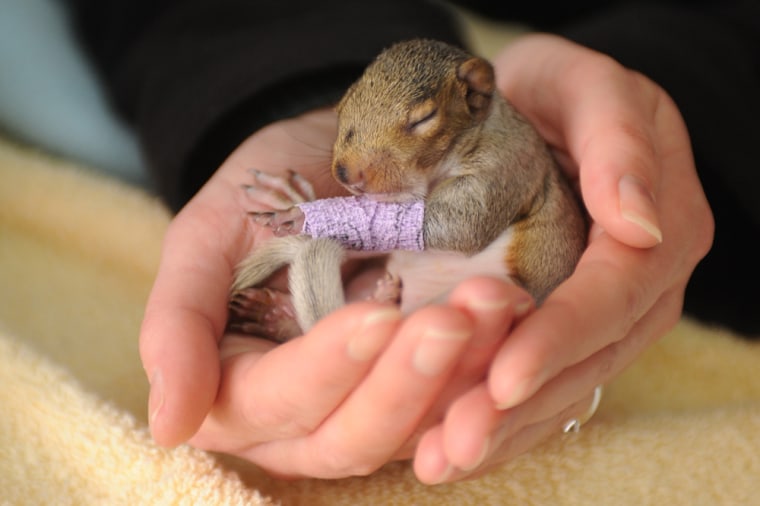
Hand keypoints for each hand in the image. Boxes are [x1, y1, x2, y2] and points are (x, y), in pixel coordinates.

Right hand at [139, 107, 533, 477]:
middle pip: (351, 437)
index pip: (277, 402)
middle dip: (404, 383)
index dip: (326, 369)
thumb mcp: (209, 234)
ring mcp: (370, 405)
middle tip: (454, 317)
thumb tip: (168, 424)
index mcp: (240, 389)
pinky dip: (490, 371)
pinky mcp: (423, 386)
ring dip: (461, 379)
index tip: (376, 316)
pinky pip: (461, 403)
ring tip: (496, 308)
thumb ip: (177, 322)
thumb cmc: (268, 189)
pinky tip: (514, 322)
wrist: (337, 162)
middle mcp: (305, 417)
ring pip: (416, 431)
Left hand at [412, 34, 713, 482]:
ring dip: (506, 428)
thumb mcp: (585, 86)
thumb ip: (617, 143)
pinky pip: (548, 381)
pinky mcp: (572, 327)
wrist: (539, 103)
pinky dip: (504, 418)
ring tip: (441, 460)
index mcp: (659, 228)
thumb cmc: (556, 90)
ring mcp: (608, 313)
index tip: (503, 379)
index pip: (612, 296)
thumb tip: (640, 223)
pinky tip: (456, 445)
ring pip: (567, 383)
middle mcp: (641, 285)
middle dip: (521, 405)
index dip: (560, 339)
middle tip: (453, 444)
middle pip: (588, 357)